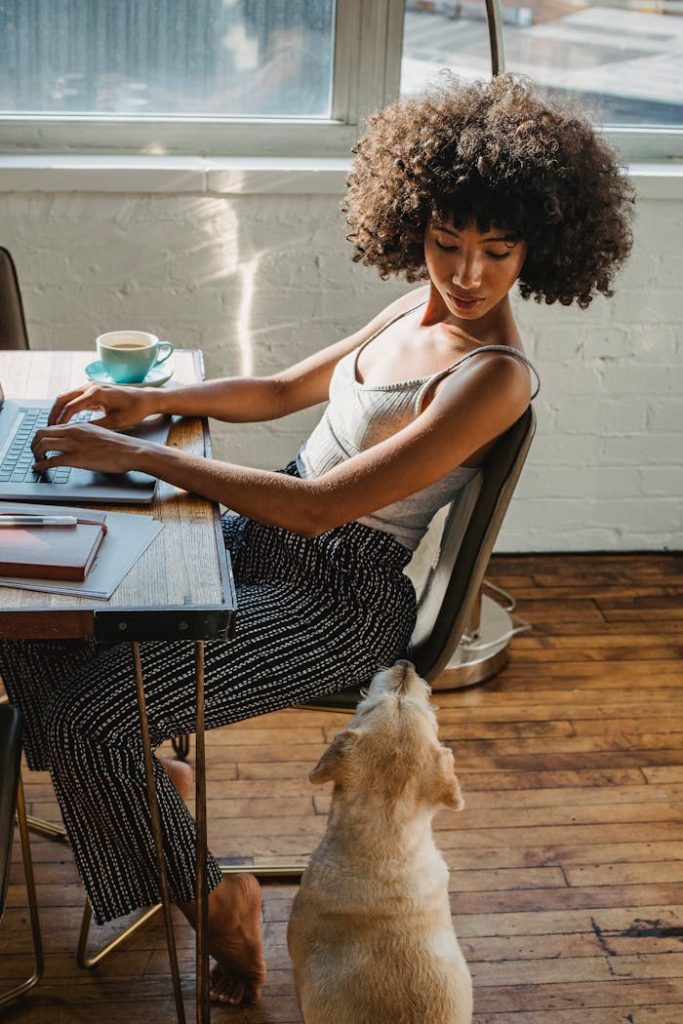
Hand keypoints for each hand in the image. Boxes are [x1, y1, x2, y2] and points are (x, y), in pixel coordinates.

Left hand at [31, 421, 150, 474]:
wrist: (131, 451)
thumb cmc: (119, 446)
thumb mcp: (98, 434)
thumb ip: (83, 436)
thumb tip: (74, 443)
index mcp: (78, 426)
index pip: (50, 427)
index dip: (41, 437)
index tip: (40, 446)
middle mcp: (73, 432)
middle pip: (41, 433)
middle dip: (33, 444)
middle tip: (35, 453)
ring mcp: (75, 445)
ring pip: (43, 445)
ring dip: (35, 454)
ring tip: (37, 461)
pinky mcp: (78, 458)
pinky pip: (52, 460)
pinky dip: (42, 465)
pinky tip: (39, 468)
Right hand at [48, 383, 159, 429]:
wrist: (145, 399)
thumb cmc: (135, 410)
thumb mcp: (116, 422)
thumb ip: (96, 426)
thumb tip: (78, 433)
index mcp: (96, 393)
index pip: (71, 406)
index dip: (61, 420)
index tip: (55, 431)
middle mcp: (90, 387)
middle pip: (62, 399)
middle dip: (54, 414)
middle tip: (48, 429)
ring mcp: (90, 387)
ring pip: (66, 397)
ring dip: (58, 411)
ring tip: (53, 427)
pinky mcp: (92, 391)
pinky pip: (73, 399)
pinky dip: (66, 409)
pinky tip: (64, 421)